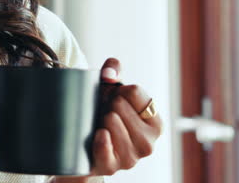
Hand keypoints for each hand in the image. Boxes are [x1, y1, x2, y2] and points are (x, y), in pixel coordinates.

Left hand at [89, 58, 161, 175]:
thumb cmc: (104, 115)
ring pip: (111, 121)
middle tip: (103, 113)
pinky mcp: (112, 167)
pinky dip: (100, 138)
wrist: (83, 151)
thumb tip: (109, 75)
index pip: (134, 91)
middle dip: (107, 103)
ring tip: (99, 123)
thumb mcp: (110, 91)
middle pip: (120, 104)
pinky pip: (104, 147)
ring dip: (100, 118)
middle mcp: (149, 142)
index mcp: (155, 122)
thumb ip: (113, 71)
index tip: (113, 98)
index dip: (117, 89)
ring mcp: (132, 157)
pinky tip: (99, 133)